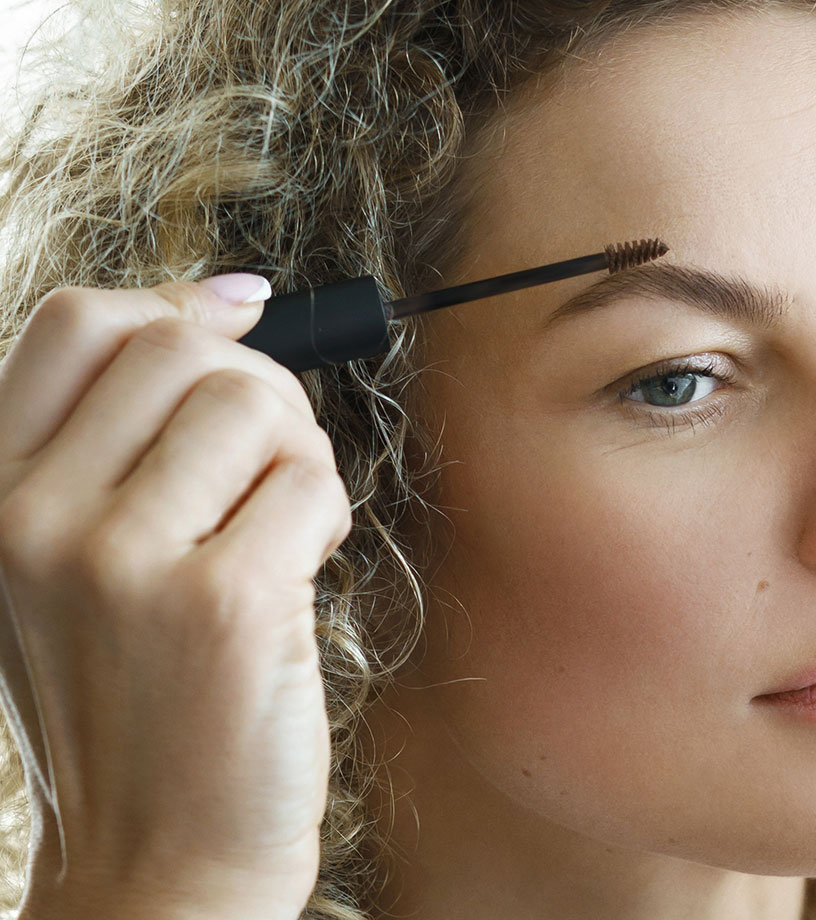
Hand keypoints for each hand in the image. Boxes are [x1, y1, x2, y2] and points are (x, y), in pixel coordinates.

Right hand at [0, 275, 351, 918]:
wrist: (158, 859)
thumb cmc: (136, 703)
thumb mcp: (67, 565)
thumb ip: (117, 438)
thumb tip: (225, 301)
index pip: (79, 325)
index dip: (176, 304)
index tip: (238, 318)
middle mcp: (36, 519)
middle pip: (186, 350)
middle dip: (258, 393)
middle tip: (266, 469)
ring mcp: (122, 561)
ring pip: (257, 404)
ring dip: (296, 458)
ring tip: (277, 530)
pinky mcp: (223, 602)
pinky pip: (311, 483)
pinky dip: (326, 519)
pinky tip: (295, 575)